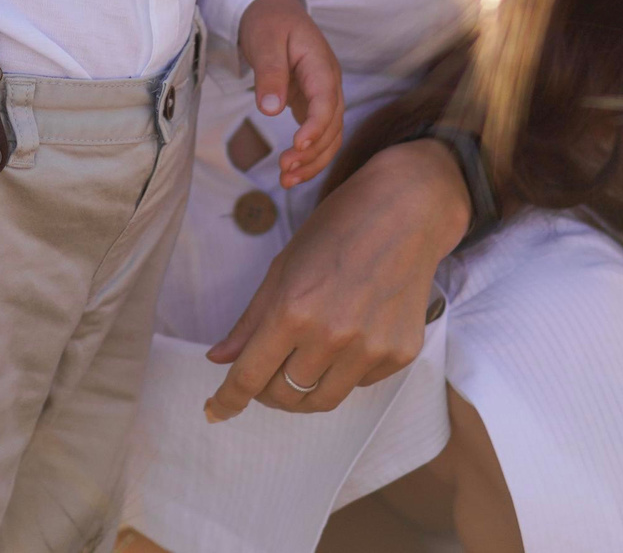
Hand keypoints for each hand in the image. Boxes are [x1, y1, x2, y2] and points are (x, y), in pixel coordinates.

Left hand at [203, 137, 471, 420]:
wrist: (408, 210)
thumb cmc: (338, 229)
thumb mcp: (284, 266)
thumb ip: (251, 320)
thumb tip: (219, 359)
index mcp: (294, 310)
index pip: (250, 377)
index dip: (227, 400)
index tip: (214, 412)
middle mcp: (333, 336)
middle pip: (284, 395)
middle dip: (266, 390)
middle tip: (267, 370)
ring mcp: (371, 348)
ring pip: (321, 400)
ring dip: (302, 390)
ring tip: (301, 363)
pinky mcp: (400, 353)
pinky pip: (358, 383)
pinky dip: (343, 372)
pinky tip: (347, 339)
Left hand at [235, 0, 343, 186]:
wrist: (272, 10)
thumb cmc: (269, 21)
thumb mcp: (265, 41)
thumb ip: (269, 74)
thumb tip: (271, 109)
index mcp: (320, 65)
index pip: (326, 100)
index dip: (316, 125)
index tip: (298, 145)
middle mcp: (329, 83)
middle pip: (333, 125)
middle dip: (313, 151)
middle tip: (284, 170)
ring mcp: (323, 94)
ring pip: (330, 135)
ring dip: (313, 160)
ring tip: (287, 180)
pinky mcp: (312, 103)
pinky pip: (319, 134)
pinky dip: (309, 154)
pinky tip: (292, 171)